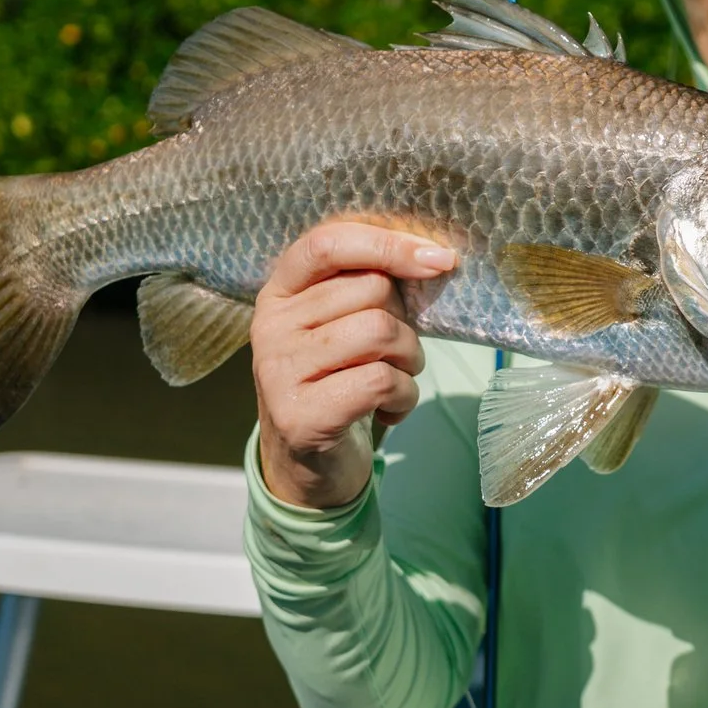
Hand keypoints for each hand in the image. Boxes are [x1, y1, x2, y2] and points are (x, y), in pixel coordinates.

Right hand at [252, 221, 456, 508]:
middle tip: (397, 353)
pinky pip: (381, 382)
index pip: (328, 243)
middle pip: (370, 290)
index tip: (438, 259)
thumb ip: (369, 287)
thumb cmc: (339, 380)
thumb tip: (435, 258)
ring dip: (411, 359)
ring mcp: (279, 371)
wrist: (308, 463)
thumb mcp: (342, 324)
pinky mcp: (299, 416)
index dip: (387, 244)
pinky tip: (390, 410)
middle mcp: (269, 325)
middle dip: (406, 321)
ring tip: (398, 379)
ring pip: (380, 332)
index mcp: (280, 291)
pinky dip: (405, 396)